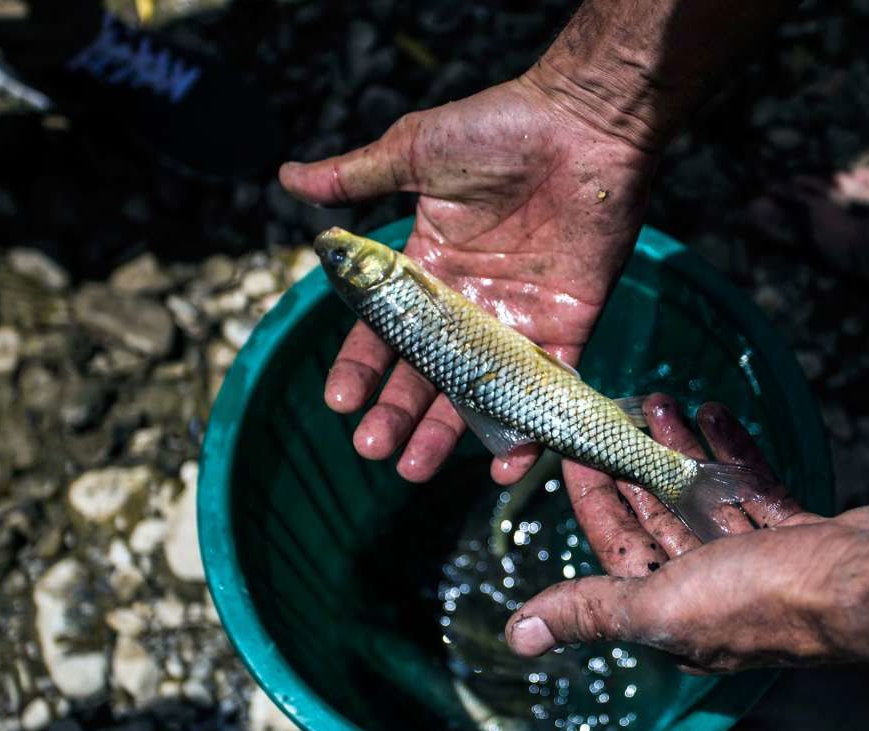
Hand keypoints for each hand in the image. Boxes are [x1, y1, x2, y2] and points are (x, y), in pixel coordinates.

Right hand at [280, 75, 656, 483]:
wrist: (582, 123)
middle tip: (374, 449)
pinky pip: (548, 384)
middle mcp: (468, 304)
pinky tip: (505, 459)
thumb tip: (285, 178)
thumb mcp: (416, 150)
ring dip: (450, 432)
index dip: (361, 367)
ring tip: (416, 468)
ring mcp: (517, 319)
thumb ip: (355, 175)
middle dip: (398, 413)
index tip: (340, 402)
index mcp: (427, 269)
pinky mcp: (568, 324)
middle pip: (426, 373)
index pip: (384, 332)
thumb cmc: (500, 128)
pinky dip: (531, 423)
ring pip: (479, 389)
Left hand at [503, 395, 868, 671]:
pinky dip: (734, 453)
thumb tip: (517, 637)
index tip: (575, 446)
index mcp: (674, 618)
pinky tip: (717, 413)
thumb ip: (592, 612)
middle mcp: (714, 595)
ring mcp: (762, 564)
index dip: (594, 498)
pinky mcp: (802, 536)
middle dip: (635, 464)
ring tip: (662, 399)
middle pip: (660, 519)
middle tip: (618, 409)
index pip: (617, 549)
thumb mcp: (661, 604)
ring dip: (682, 451)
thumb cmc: (765, 597)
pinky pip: (757, 489)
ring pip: (708, 498)